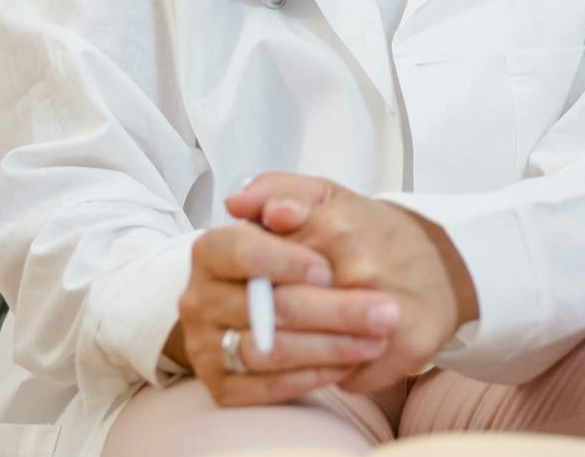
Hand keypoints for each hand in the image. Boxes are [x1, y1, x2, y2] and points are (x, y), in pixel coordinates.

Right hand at [171, 220, 403, 405]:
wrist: (268, 300)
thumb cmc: (292, 251)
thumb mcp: (298, 210)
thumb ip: (290, 195)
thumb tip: (281, 209)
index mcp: (210, 252)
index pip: (241, 250)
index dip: (285, 260)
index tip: (329, 269)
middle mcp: (199, 300)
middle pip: (266, 308)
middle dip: (332, 310)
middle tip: (385, 312)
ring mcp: (206, 347)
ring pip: (270, 352)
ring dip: (330, 348)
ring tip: (377, 340)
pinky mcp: (221, 386)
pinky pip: (266, 389)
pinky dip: (311, 377)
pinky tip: (349, 364)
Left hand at [226, 173, 478, 392]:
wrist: (443, 264)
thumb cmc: (370, 231)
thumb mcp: (325, 195)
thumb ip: (275, 189)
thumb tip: (235, 202)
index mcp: (335, 225)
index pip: (264, 260)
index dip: (251, 278)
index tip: (248, 283)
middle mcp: (361, 267)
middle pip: (285, 312)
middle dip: (264, 321)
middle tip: (257, 323)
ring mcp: (386, 312)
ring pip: (314, 353)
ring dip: (294, 355)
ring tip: (290, 345)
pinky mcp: (407, 348)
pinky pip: (347, 378)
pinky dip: (332, 376)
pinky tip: (330, 362)